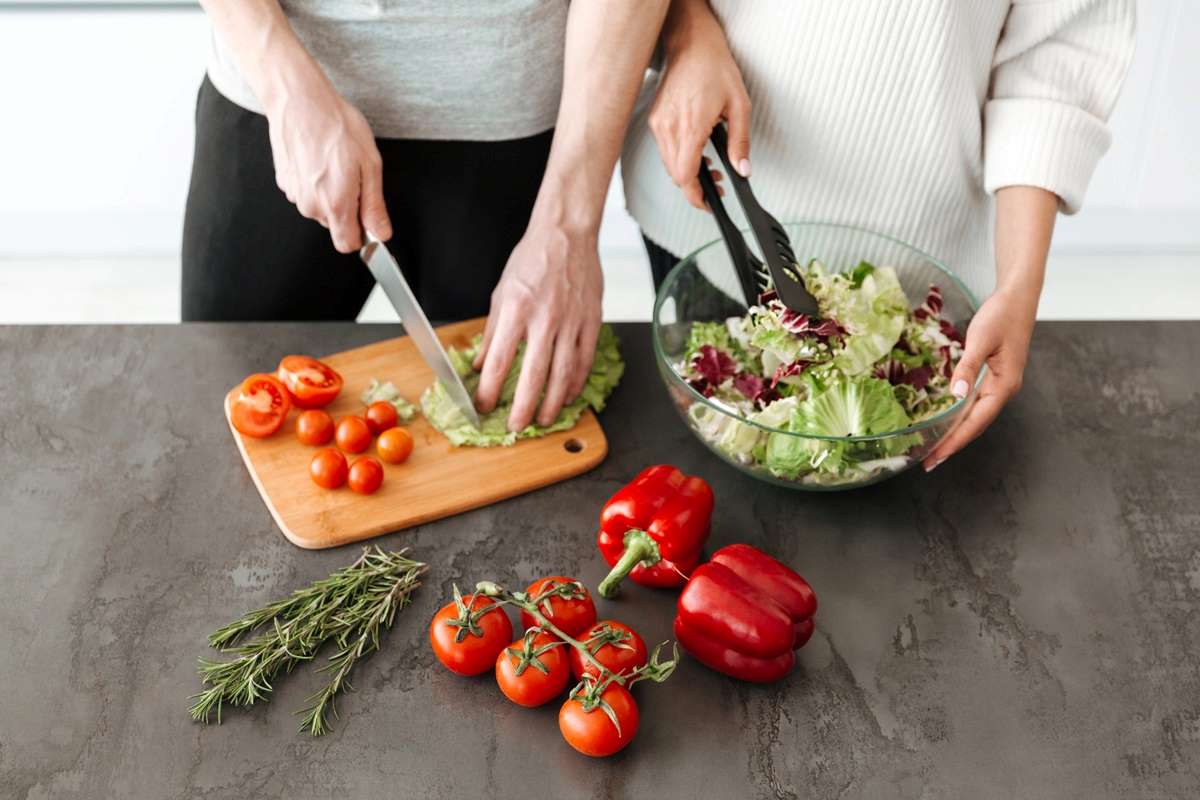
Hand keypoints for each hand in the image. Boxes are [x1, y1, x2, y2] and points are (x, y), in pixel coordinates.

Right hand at [265, 69, 390, 252]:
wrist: (299, 100)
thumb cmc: (336, 126)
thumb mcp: (370, 165)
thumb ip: (374, 205)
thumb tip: (381, 232)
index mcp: (335, 204)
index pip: (347, 244)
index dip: (362, 236)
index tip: (368, 219)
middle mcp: (310, 205)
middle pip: (335, 225)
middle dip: (347, 209)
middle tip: (354, 176)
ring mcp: (294, 194)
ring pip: (320, 208)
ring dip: (331, 194)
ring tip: (336, 163)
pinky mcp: (284, 181)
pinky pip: (306, 192)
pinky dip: (315, 182)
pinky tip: (319, 158)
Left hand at [473, 222, 603, 431]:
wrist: (566, 234)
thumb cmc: (532, 260)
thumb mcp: (501, 293)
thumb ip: (493, 332)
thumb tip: (481, 364)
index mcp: (517, 310)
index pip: (500, 360)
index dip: (489, 389)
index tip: (483, 406)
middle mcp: (545, 318)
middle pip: (534, 375)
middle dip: (523, 406)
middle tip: (515, 426)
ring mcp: (572, 321)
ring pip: (563, 373)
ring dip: (552, 402)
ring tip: (543, 420)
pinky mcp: (592, 321)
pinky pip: (585, 360)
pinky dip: (577, 382)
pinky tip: (569, 395)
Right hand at [649, 5, 750, 208]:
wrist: (692, 45)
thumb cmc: (715, 68)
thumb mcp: (740, 106)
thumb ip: (741, 142)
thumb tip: (743, 169)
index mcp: (690, 126)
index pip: (685, 176)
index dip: (696, 196)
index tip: (709, 203)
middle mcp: (669, 127)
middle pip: (676, 175)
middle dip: (696, 186)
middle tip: (717, 185)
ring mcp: (659, 124)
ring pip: (669, 165)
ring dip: (687, 172)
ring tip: (710, 167)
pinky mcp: (655, 119)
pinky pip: (665, 150)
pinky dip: (679, 158)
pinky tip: (696, 151)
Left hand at [923, 287, 1037, 469]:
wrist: (1018, 299)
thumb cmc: (1001, 316)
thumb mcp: (981, 340)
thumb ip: (968, 367)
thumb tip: (956, 395)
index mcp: (1004, 385)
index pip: (976, 422)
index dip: (955, 441)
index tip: (936, 457)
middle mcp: (1004, 390)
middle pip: (976, 425)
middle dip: (953, 444)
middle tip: (929, 461)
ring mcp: (1000, 385)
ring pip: (976, 416)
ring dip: (956, 433)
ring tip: (935, 448)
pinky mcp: (994, 377)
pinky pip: (976, 404)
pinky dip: (961, 416)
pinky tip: (948, 421)